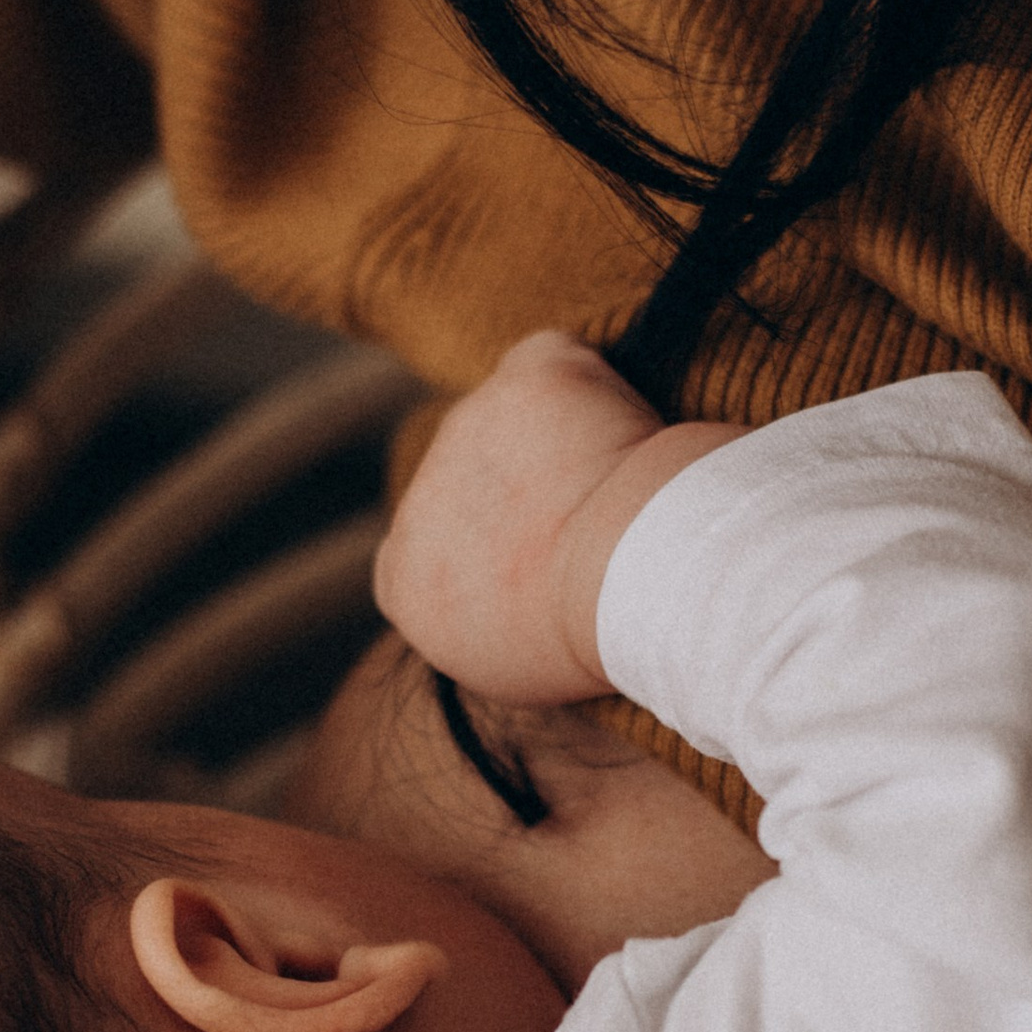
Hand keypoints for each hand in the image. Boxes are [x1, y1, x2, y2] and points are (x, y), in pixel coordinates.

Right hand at [375, 332, 735, 704]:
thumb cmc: (588, 640)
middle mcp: (419, 499)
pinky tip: (628, 433)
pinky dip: (589, 386)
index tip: (539, 569)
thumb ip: (483, 623)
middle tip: (601, 533)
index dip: (487, 551)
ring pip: (516, 422)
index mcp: (402, 581)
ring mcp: (465, 429)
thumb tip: (508, 596)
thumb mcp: (512, 669)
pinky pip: (552, 362)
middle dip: (530, 494)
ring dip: (565, 443)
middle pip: (472, 482)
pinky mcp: (524, 379)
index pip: (427, 553)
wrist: (623, 576)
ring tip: (624, 497)